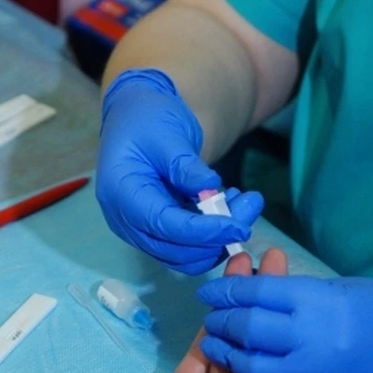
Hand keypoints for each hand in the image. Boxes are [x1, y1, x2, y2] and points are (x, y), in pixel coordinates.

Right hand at [57, 249, 342, 372]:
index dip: (303, 338)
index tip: (311, 293)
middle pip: (267, 356)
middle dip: (274, 311)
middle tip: (278, 261)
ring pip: (237, 348)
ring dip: (244, 310)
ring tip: (250, 263)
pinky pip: (207, 351)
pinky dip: (214, 324)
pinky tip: (222, 294)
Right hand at [96, 68, 263, 273]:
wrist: (136, 116)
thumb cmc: (148, 118)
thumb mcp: (168, 133)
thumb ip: (185, 164)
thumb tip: (211, 188)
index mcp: (121, 194)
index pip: (163, 225)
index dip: (203, 231)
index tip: (239, 226)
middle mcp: (126, 220)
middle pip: (174, 249)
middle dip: (217, 237)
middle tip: (251, 204)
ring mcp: (140, 229)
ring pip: (184, 255)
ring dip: (218, 239)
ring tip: (243, 201)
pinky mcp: (156, 231)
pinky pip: (186, 247)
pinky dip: (212, 234)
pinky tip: (230, 204)